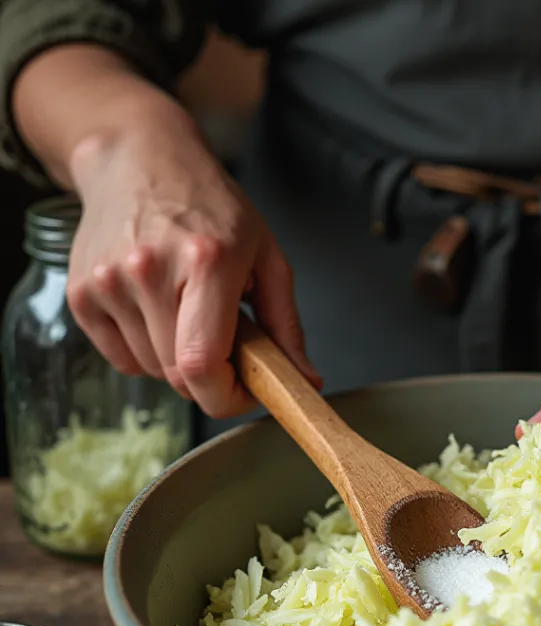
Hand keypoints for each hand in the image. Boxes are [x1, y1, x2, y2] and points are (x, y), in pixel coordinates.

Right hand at [65, 111, 320, 416]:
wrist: (139, 159)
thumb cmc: (212, 207)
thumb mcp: (266, 255)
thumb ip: (286, 325)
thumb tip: (306, 381)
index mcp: (206, 262)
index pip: (202, 363)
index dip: (226, 397)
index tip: (244, 394)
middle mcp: (149, 272)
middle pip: (178, 376)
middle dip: (210, 377)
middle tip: (225, 344)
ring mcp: (107, 283)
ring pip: (151, 371)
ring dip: (177, 361)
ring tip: (189, 314)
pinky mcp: (80, 294)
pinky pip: (122, 359)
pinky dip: (145, 352)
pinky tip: (157, 311)